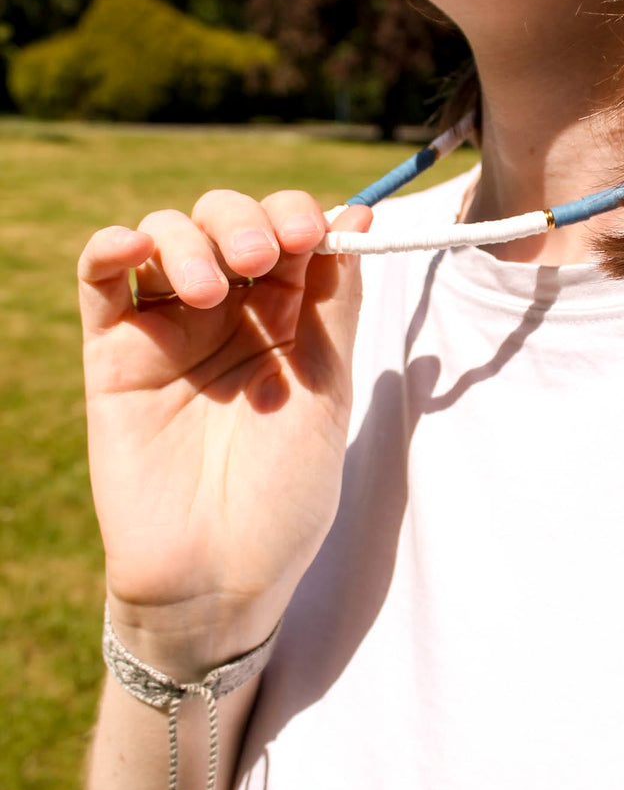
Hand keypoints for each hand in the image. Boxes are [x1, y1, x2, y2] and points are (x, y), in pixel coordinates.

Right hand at [78, 188, 370, 676]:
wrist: (218, 577)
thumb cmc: (285, 492)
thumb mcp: (327, 389)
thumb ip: (335, 301)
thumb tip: (357, 213)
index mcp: (287, 317)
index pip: (288, 231)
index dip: (299, 215)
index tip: (317, 233)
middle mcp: (227, 313)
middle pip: (226, 220)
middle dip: (247, 221)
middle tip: (264, 257)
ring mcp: (168, 329)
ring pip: (166, 235)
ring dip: (190, 238)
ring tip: (212, 289)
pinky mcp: (113, 353)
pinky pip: (101, 281)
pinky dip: (112, 248)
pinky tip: (132, 247)